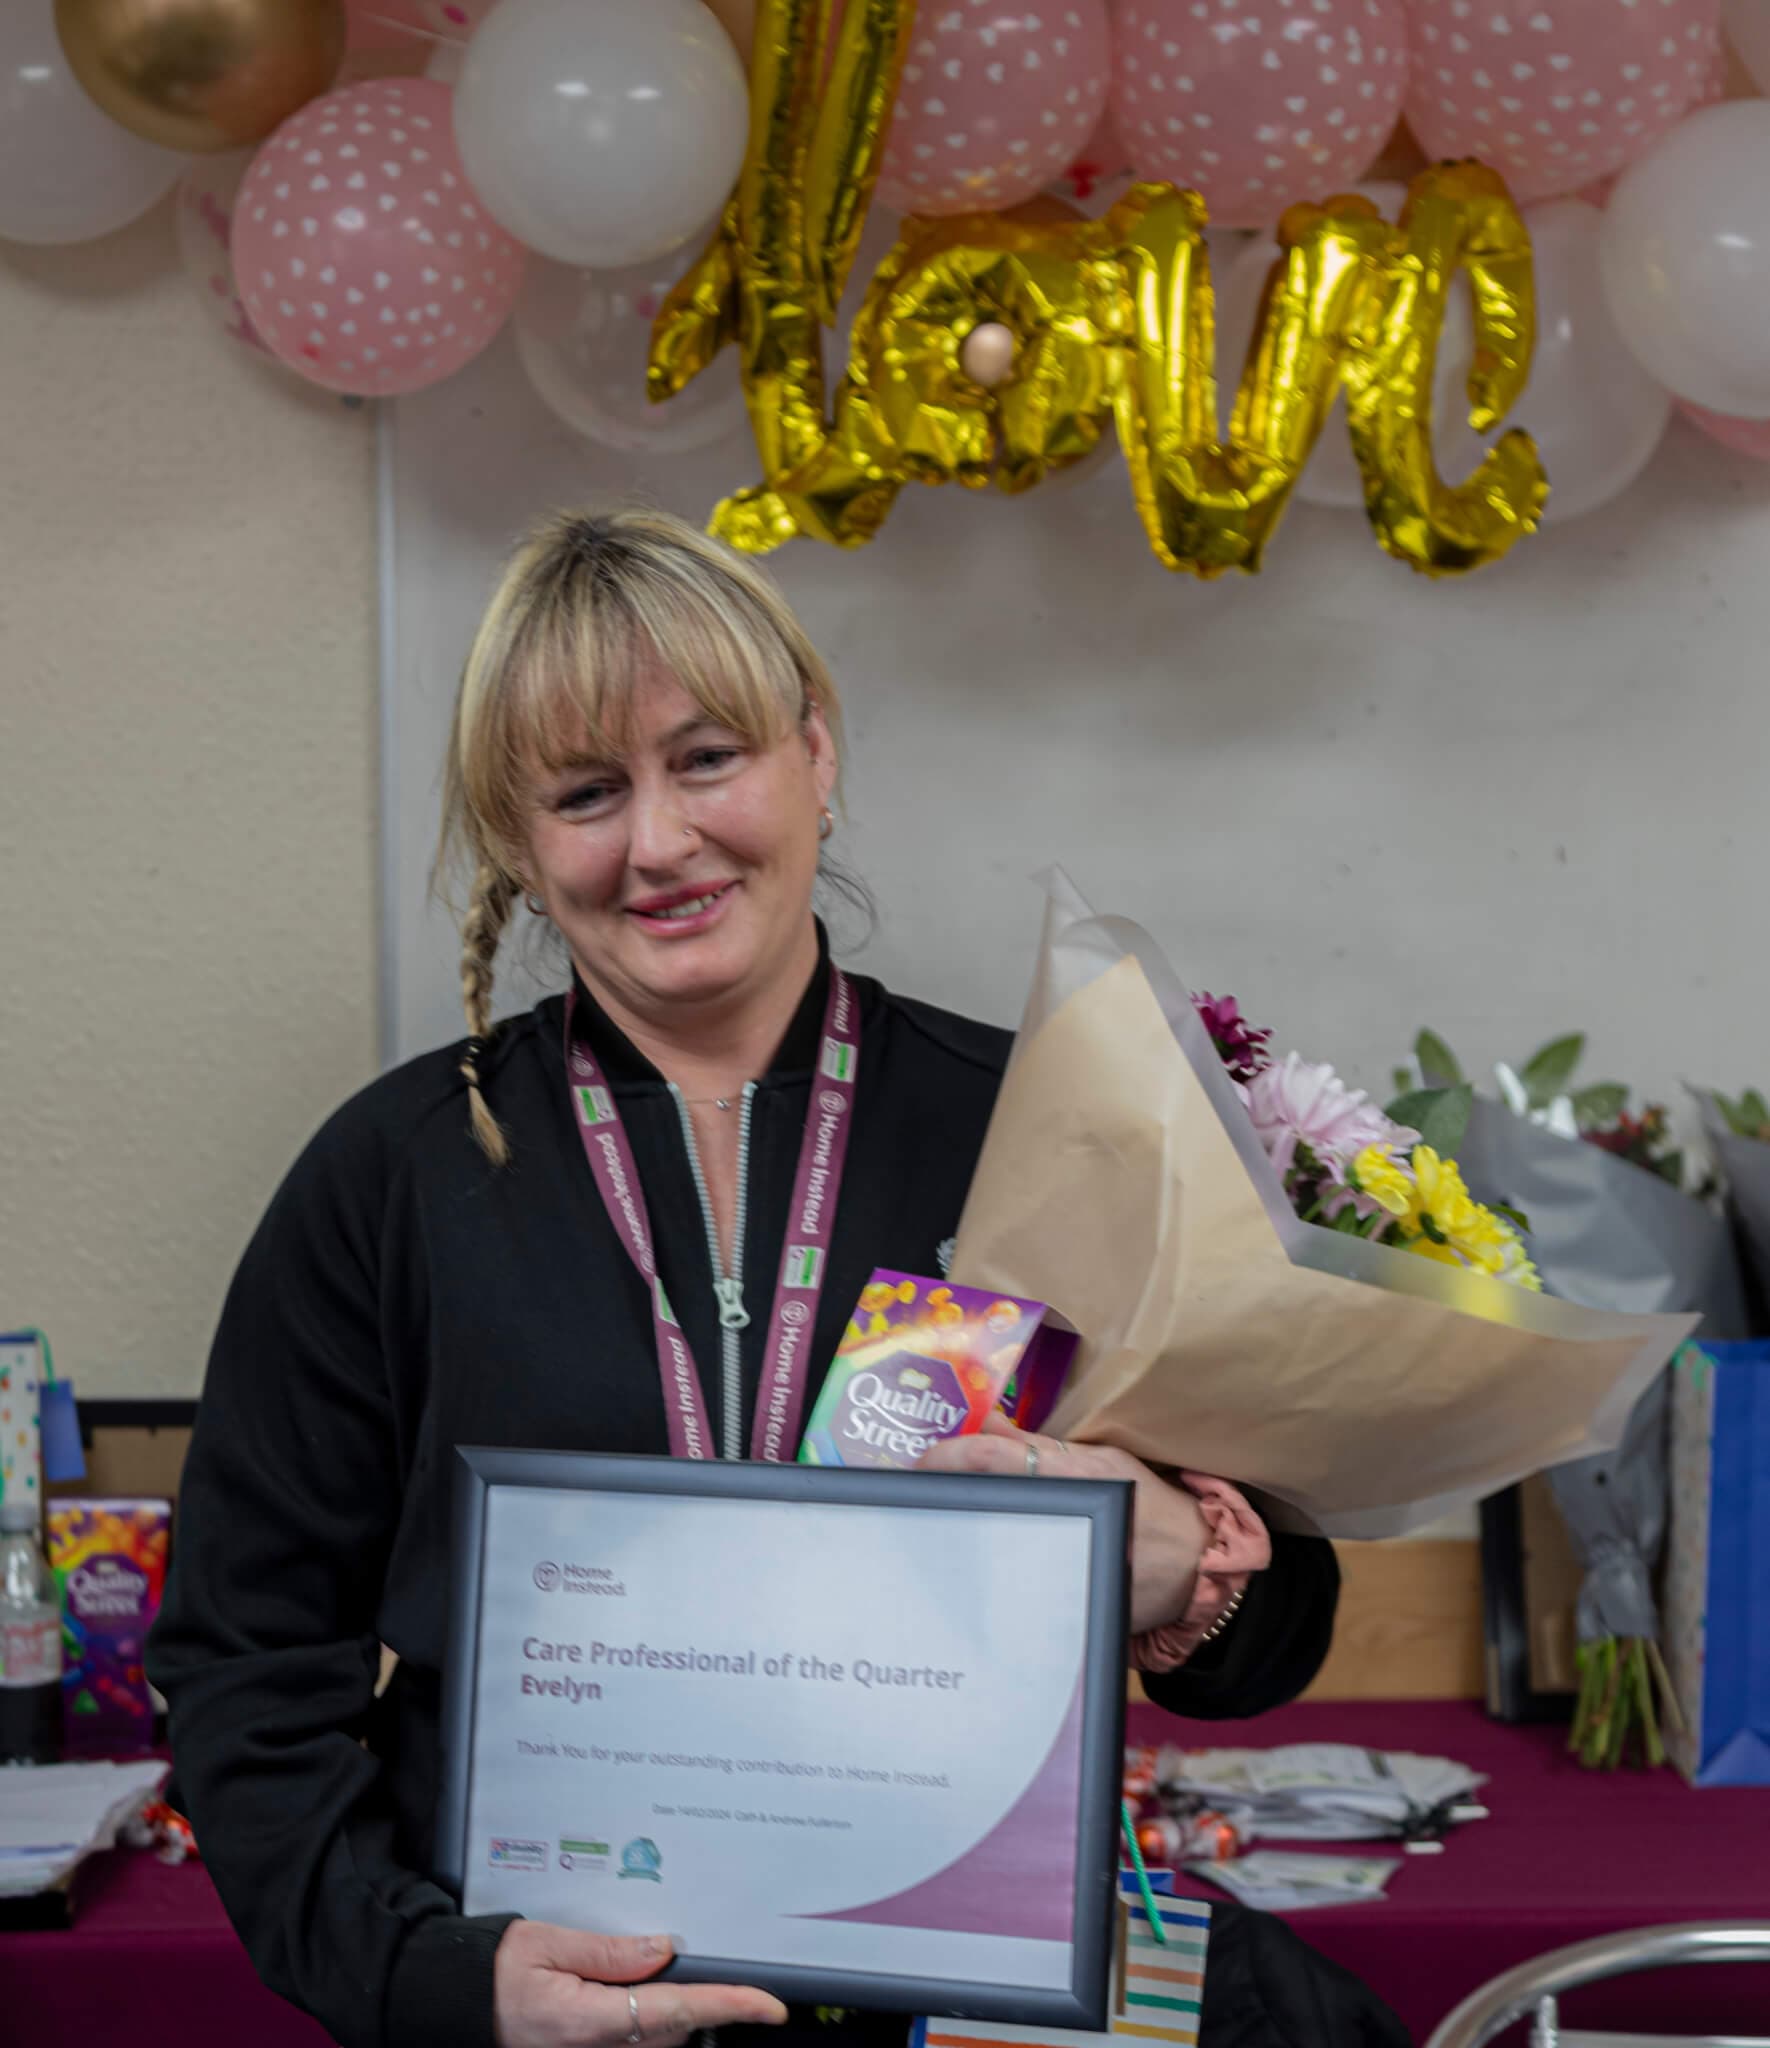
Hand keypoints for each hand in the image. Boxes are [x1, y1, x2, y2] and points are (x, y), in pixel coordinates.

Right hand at [493, 1923, 786, 2047]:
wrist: (451, 2010)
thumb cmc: (490, 1975)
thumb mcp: (543, 1943)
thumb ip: (607, 1950)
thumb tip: (663, 1948)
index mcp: (586, 2020)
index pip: (676, 2012)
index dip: (729, 2006)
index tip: (769, 2006)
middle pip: (674, 2031)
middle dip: (689, 1998)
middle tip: (670, 1959)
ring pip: (658, 2044)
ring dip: (665, 2015)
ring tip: (634, 1980)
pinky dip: (644, 2027)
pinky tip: (622, 2002)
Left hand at [919, 1414, 1206, 1634]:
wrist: (1193, 1564)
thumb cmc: (1144, 1502)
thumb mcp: (1096, 1459)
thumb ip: (1034, 1444)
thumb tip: (984, 1418)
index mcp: (1062, 1476)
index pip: (987, 1459)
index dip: (946, 1456)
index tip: (920, 1460)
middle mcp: (1054, 1519)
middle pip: (977, 1507)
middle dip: (939, 1503)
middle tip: (914, 1499)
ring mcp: (1053, 1564)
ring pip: (984, 1553)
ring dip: (957, 1540)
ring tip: (934, 1531)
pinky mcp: (1056, 1602)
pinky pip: (1009, 1589)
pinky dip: (985, 1576)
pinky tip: (971, 1570)